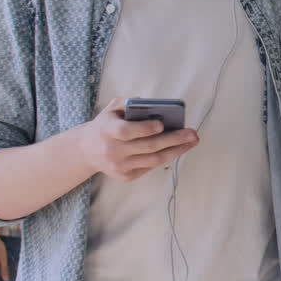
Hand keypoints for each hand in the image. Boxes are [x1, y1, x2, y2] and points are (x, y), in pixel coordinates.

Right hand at [81, 98, 198, 180]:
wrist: (87, 151)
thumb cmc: (106, 125)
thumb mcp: (112, 109)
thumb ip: (129, 103)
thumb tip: (155, 105)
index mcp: (106, 130)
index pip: (126, 131)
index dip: (144, 129)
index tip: (161, 124)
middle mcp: (112, 150)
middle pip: (147, 147)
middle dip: (173, 140)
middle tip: (192, 133)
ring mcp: (119, 166)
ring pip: (153, 160)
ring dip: (176, 150)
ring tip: (191, 141)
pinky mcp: (125, 176)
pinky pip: (150, 167)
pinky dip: (166, 157)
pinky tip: (178, 148)